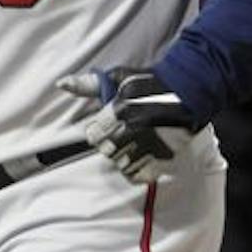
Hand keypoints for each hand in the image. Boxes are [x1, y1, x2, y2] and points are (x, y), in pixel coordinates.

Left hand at [57, 67, 195, 184]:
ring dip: (127, 157)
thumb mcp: (120, 77)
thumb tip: (61, 83)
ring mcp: (150, 143)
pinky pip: (140, 174)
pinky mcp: (164, 156)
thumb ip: (89, 84)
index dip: (100, 132)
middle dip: (113, 144)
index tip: (112, 125)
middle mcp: (133, 127)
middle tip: (127, 134)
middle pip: (107, 151)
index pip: (93, 136)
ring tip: (138, 144)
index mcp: (120, 109)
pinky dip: (141, 168)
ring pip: (122, 164)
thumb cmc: (151, 82)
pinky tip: (146, 155)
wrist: (190, 88)